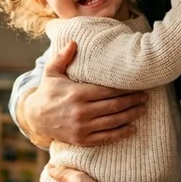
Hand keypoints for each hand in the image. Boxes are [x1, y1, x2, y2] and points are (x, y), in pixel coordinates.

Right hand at [19, 41, 147, 146]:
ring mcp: (82, 127)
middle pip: (114, 106)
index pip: (107, 91)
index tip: (137, 85)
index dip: (124, 89)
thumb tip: (74, 41)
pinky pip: (105, 138)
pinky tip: (132, 128)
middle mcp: (81, 111)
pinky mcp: (81, 140)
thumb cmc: (47, 92)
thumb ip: (63, 57)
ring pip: (113, 122)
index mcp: (77, 93)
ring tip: (143, 109)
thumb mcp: (51, 72)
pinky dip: (121, 133)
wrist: (35, 119)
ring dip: (131, 115)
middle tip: (145, 96)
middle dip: (132, 101)